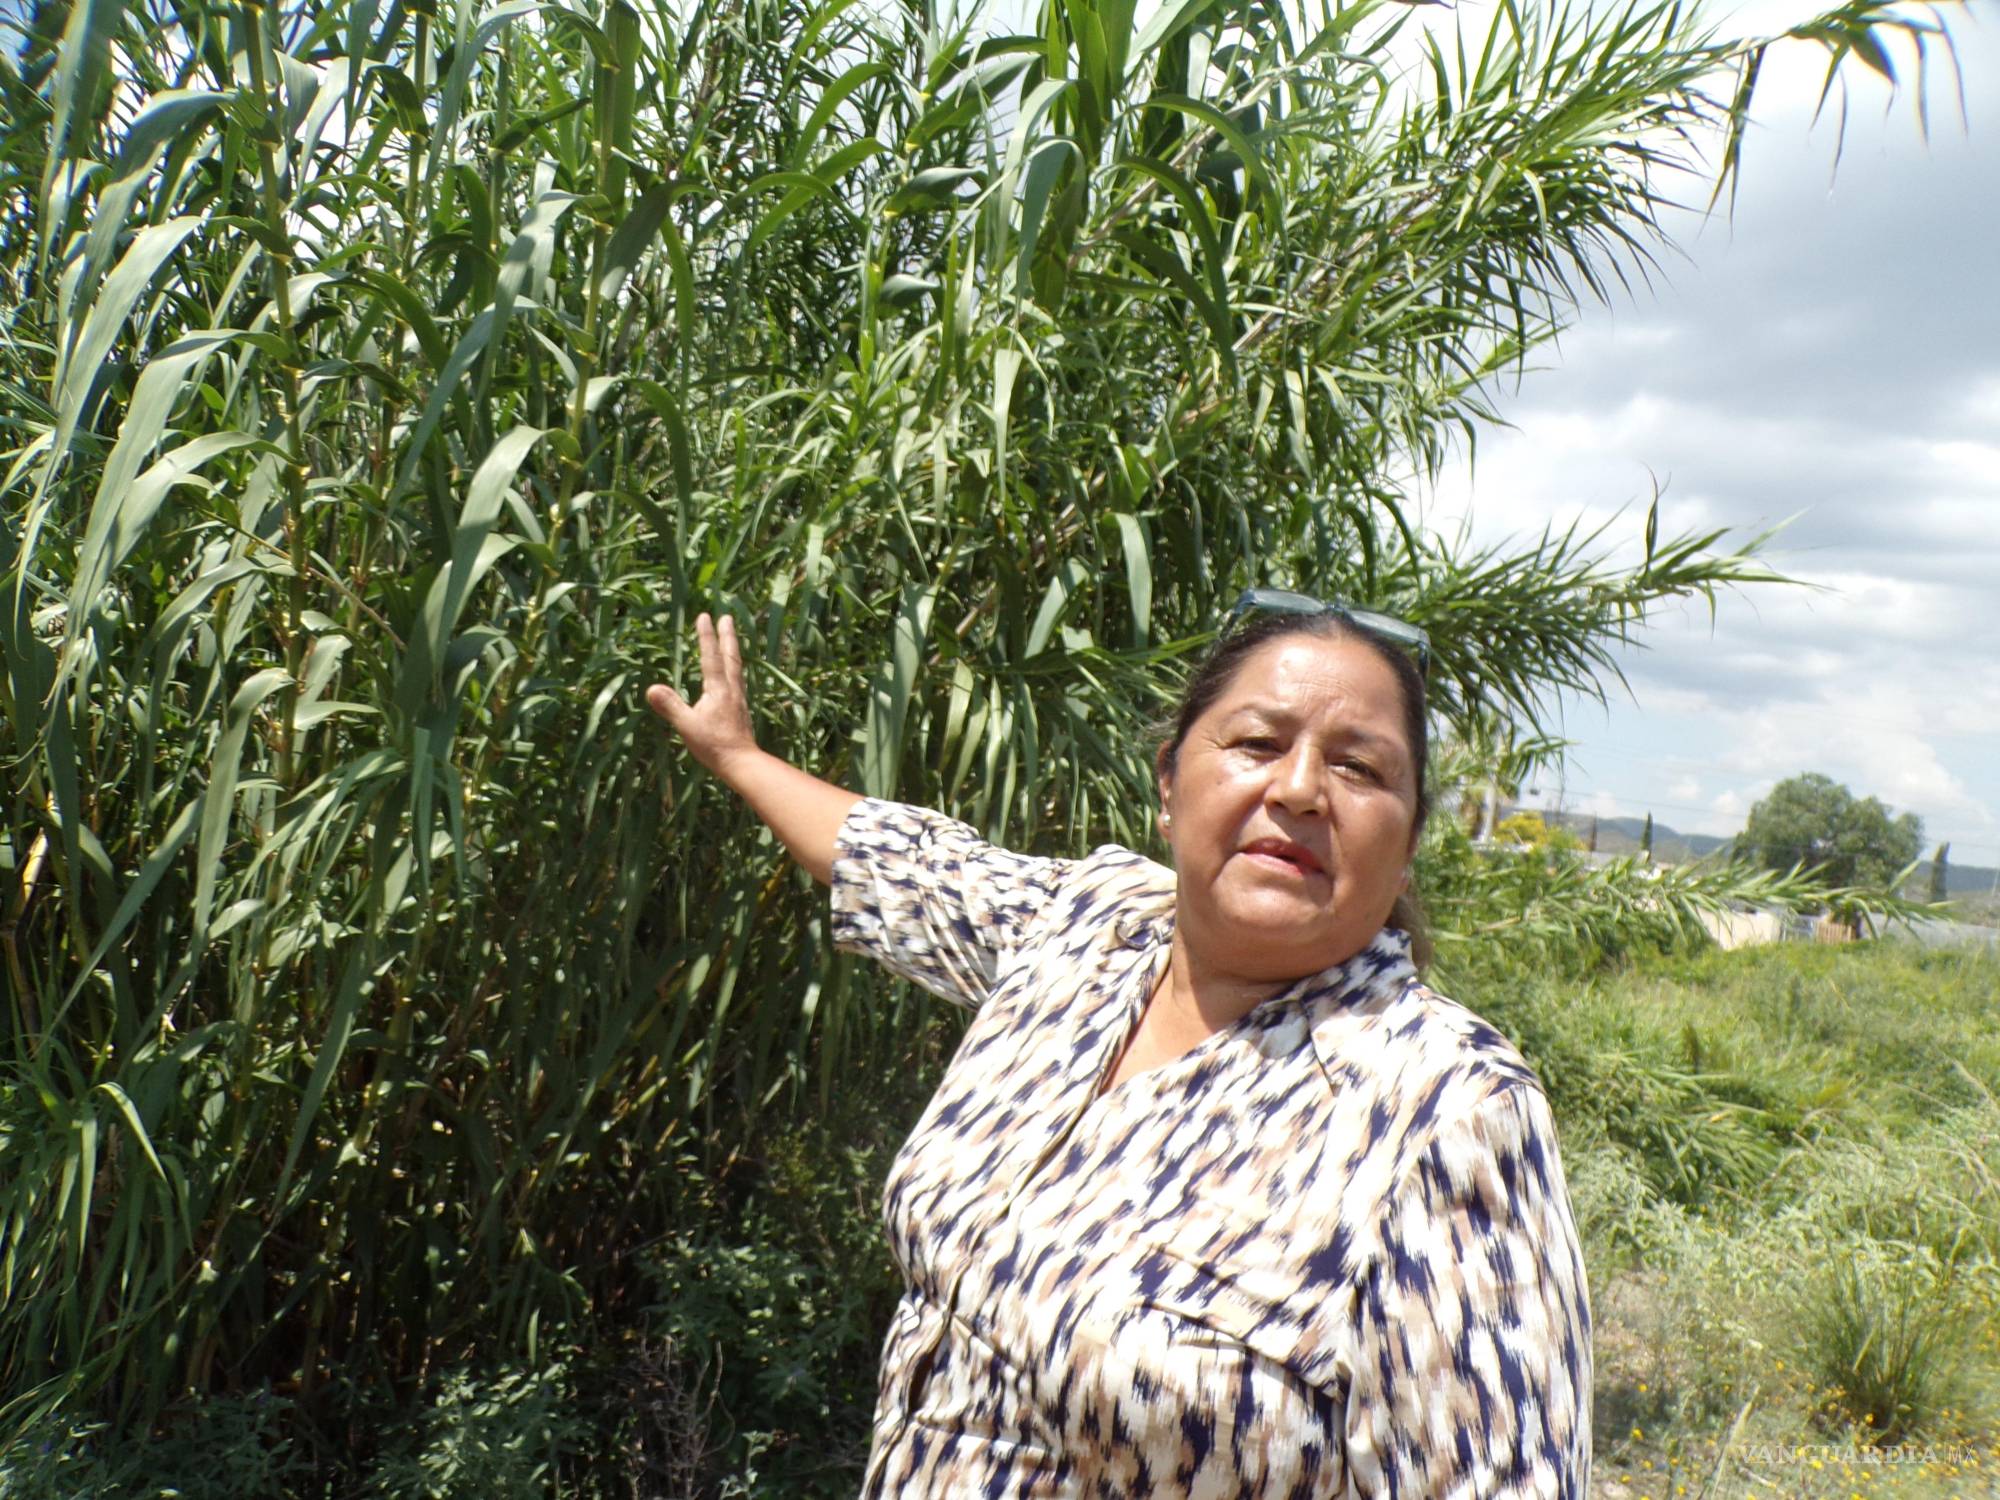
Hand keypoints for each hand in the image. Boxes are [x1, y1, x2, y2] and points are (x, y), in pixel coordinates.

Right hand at [647, 612, 758, 774]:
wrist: (742, 762)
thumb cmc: (714, 745)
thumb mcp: (687, 726)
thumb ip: (671, 706)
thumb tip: (651, 688)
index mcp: (718, 690)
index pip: (711, 657)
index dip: (706, 636)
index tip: (705, 616)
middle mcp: (732, 689)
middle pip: (730, 657)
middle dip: (727, 636)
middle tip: (727, 617)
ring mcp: (739, 699)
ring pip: (737, 668)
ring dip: (733, 650)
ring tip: (732, 639)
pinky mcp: (741, 709)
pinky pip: (738, 681)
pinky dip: (735, 669)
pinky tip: (734, 675)